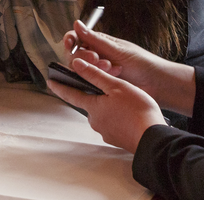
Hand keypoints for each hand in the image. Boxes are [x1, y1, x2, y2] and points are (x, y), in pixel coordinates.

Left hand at [47, 57, 166, 153]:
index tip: (50, 82)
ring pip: (103, 114)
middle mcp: (95, 121)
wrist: (153, 139)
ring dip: (110, 107)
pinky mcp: (116, 139)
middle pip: (91, 104)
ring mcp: (106, 132)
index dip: (59, 87)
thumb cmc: (137, 111)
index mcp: (93, 107)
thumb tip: (76, 64)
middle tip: (112, 89)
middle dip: (98, 96)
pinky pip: (113, 124)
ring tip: (126, 102)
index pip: (70, 94)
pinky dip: (118, 117)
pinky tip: (130, 114)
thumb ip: (95, 75)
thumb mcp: (116, 87)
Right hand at [62, 19, 195, 114]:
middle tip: (99, 59)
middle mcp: (96, 55)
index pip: (77, 38)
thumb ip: (95, 39)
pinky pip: (89, 82)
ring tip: (112, 69)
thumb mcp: (118, 49)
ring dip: (94, 68)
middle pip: (76, 55)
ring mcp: (97, 71)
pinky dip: (98, 79)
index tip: (71, 45)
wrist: (156, 83)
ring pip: (81, 69)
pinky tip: (113, 76)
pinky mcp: (100, 85)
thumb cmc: (142, 62)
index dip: (71, 40)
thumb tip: (77, 24)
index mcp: (99, 43)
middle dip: (86, 57)